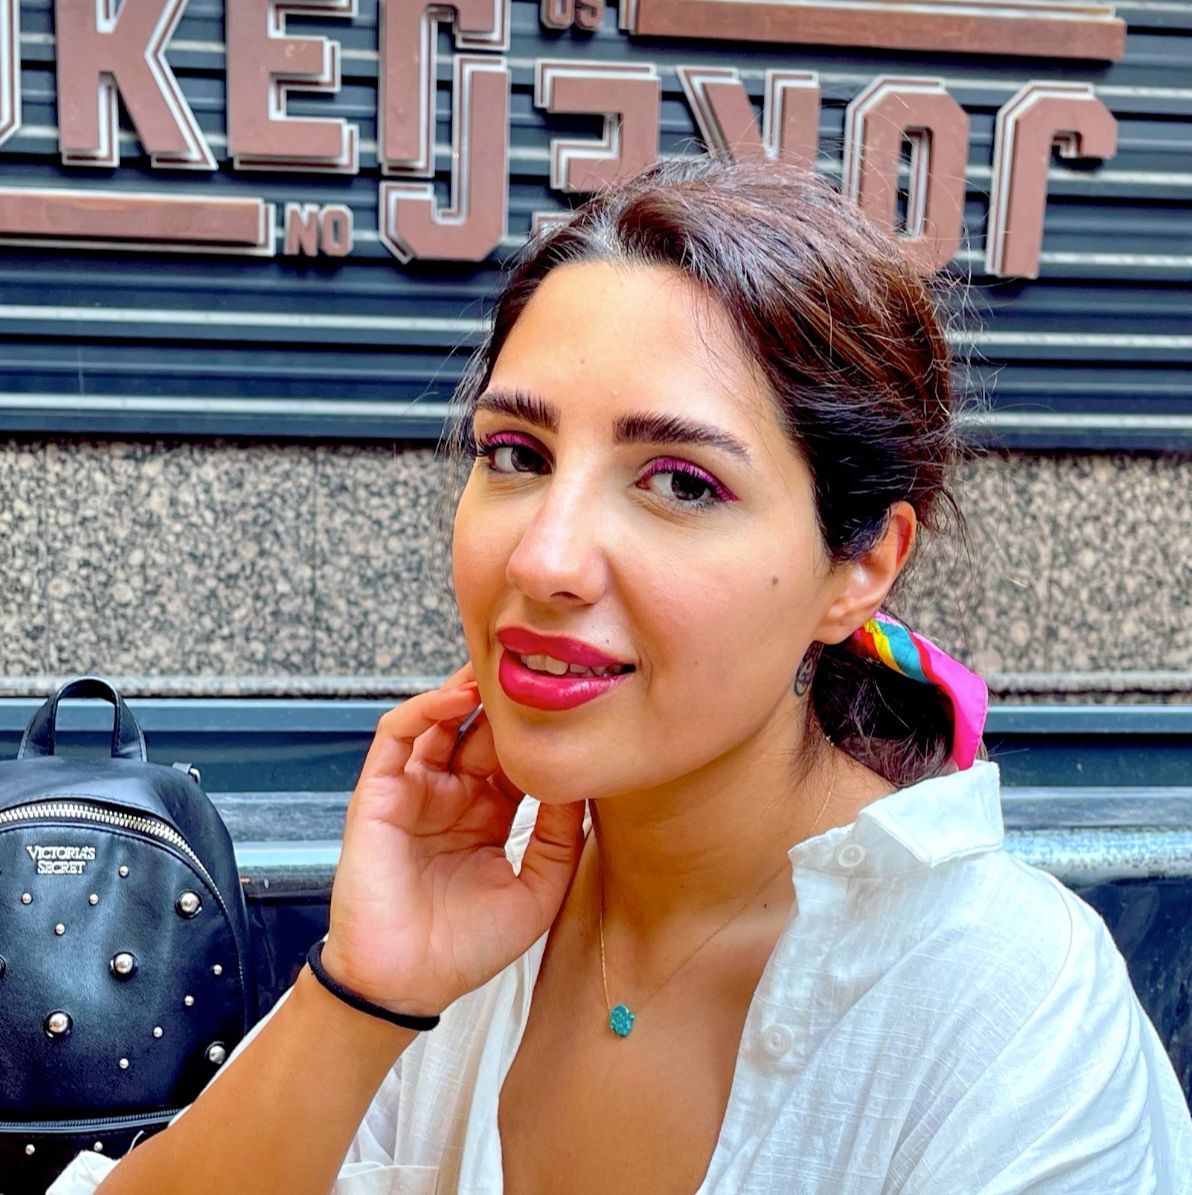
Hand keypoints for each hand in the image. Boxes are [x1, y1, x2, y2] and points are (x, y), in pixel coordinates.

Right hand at [320, 663, 586, 1016]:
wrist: (408, 984)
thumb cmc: (468, 947)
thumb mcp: (537, 890)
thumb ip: (560, 836)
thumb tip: (581, 780)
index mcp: (490, 816)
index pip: (518, 757)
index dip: (542, 732)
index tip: (577, 703)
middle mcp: (454, 796)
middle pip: (482, 730)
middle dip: (508, 702)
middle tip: (539, 670)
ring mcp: (416, 791)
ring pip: (440, 721)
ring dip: (467, 691)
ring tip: (500, 670)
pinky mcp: (380, 793)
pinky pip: (398, 736)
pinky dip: (425, 709)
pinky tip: (457, 697)